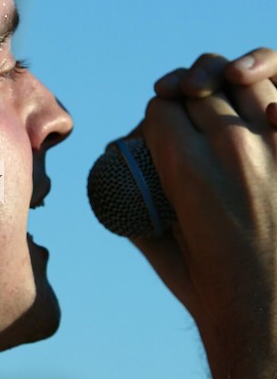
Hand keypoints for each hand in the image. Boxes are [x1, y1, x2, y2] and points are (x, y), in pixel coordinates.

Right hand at [130, 48, 276, 359]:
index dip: (157, 114)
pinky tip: (270, 108)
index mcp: (186, 170)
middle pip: (201, 89)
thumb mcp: (165, 252)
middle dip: (189, 95)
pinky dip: (276, 100)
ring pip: (247, 83)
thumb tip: (119, 182)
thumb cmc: (220, 295)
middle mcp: (232, 148)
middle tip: (191, 115)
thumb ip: (136, 213)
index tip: (161, 128)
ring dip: (233, 86)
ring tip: (230, 100)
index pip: (162, 108)